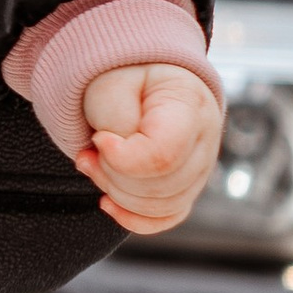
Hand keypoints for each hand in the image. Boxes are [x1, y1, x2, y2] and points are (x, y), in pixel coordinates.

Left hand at [78, 60, 223, 235]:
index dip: (121, 159)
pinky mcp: (187, 186)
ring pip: (161, 206)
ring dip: (116, 193)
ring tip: (92, 163)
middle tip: (88, 151)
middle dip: (112, 174)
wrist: (139, 76)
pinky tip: (107, 201)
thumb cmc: (124, 74)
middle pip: (161, 184)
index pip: (163, 155)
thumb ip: (117, 120)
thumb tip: (120, 160)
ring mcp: (201, 167)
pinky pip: (167, 218)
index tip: (98, 138)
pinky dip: (133, 218)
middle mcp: (205, 139)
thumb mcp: (111, 82)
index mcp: (190, 104)